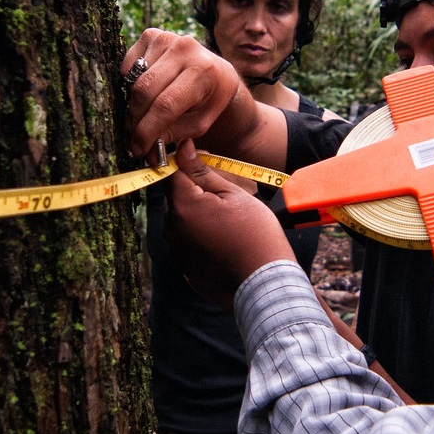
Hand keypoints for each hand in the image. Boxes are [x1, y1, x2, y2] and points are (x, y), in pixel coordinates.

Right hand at [121, 30, 255, 156]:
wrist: (216, 72)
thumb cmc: (209, 100)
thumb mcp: (200, 123)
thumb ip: (174, 135)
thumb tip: (147, 151)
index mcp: (204, 71)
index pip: (166, 105)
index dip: (147, 131)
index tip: (138, 149)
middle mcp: (185, 48)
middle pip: (144, 91)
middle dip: (135, 121)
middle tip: (132, 140)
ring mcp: (167, 38)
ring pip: (134, 80)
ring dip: (132, 106)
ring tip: (139, 121)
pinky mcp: (152, 35)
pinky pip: (128, 66)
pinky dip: (130, 84)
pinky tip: (145, 93)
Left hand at [164, 140, 297, 307]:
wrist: (264, 285)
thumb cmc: (255, 235)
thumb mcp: (233, 195)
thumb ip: (202, 172)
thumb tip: (182, 148)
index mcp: (183, 206)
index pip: (170, 172)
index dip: (184, 162)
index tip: (201, 160)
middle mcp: (173, 229)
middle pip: (175, 198)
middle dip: (194, 191)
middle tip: (225, 195)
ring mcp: (177, 252)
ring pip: (182, 221)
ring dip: (198, 215)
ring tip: (229, 222)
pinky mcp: (185, 268)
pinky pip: (188, 243)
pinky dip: (202, 237)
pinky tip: (225, 242)